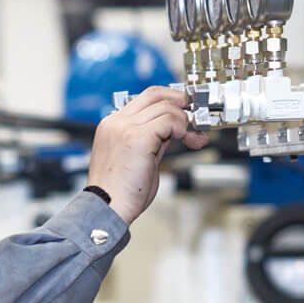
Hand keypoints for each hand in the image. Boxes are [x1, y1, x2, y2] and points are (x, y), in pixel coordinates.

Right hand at [85, 86, 209, 224]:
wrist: (107, 208)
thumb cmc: (120, 192)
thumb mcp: (136, 158)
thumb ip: (152, 140)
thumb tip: (172, 131)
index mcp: (112, 125)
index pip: (145, 98)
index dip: (169, 100)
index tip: (184, 112)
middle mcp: (116, 122)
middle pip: (155, 94)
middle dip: (181, 103)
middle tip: (195, 118)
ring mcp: (125, 128)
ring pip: (165, 107)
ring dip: (185, 121)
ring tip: (192, 139)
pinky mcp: (137, 138)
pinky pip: (169, 121)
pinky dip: (182, 128)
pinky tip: (187, 140)